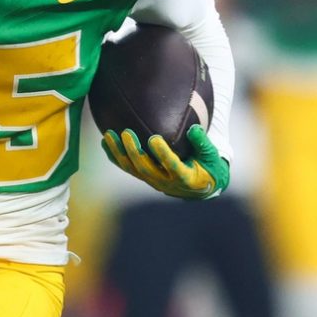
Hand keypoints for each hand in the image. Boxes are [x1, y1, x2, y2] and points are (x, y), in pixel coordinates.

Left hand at [100, 124, 229, 199]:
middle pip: (144, 167)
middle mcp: (165, 181)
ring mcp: (152, 180)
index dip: (162, 153)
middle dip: (133, 151)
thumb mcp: (211, 155)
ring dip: (118, 152)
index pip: (171, 165)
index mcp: (184, 176)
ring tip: (108, 134)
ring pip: (131, 168)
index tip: (154, 138)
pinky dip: (114, 156)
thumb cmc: (208, 166)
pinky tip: (105, 142)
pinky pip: (127, 168)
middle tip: (126, 132)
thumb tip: (193, 128)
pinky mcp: (144, 177)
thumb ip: (203, 142)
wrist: (199, 188)